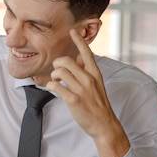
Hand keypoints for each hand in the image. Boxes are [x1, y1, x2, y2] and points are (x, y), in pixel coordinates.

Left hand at [46, 28, 129, 156]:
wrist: (104, 125)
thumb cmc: (98, 105)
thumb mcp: (97, 84)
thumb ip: (87, 71)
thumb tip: (77, 57)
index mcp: (95, 74)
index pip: (86, 53)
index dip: (79, 40)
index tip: (73, 31)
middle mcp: (88, 79)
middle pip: (65, 61)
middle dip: (57, 65)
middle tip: (58, 73)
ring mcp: (81, 89)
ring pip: (59, 72)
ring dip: (53, 76)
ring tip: (56, 82)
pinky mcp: (73, 99)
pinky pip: (55, 86)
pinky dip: (51, 86)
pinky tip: (54, 89)